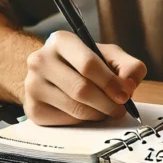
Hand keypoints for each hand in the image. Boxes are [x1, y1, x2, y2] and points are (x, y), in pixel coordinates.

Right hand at [23, 31, 146, 125]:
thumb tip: (129, 86)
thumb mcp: (108, 55)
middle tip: (120, 109)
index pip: (88, 64)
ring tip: (106, 110)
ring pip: (75, 108)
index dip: (110, 82)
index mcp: (60, 41)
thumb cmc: (83, 63)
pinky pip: (66, 121)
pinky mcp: (33, 109)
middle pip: (81, 89)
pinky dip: (83, 121)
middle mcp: (40, 61)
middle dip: (107, 103)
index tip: (125, 95)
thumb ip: (127, 65)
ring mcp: (32, 86)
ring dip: (98, 114)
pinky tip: (87, 112)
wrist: (50, 74)